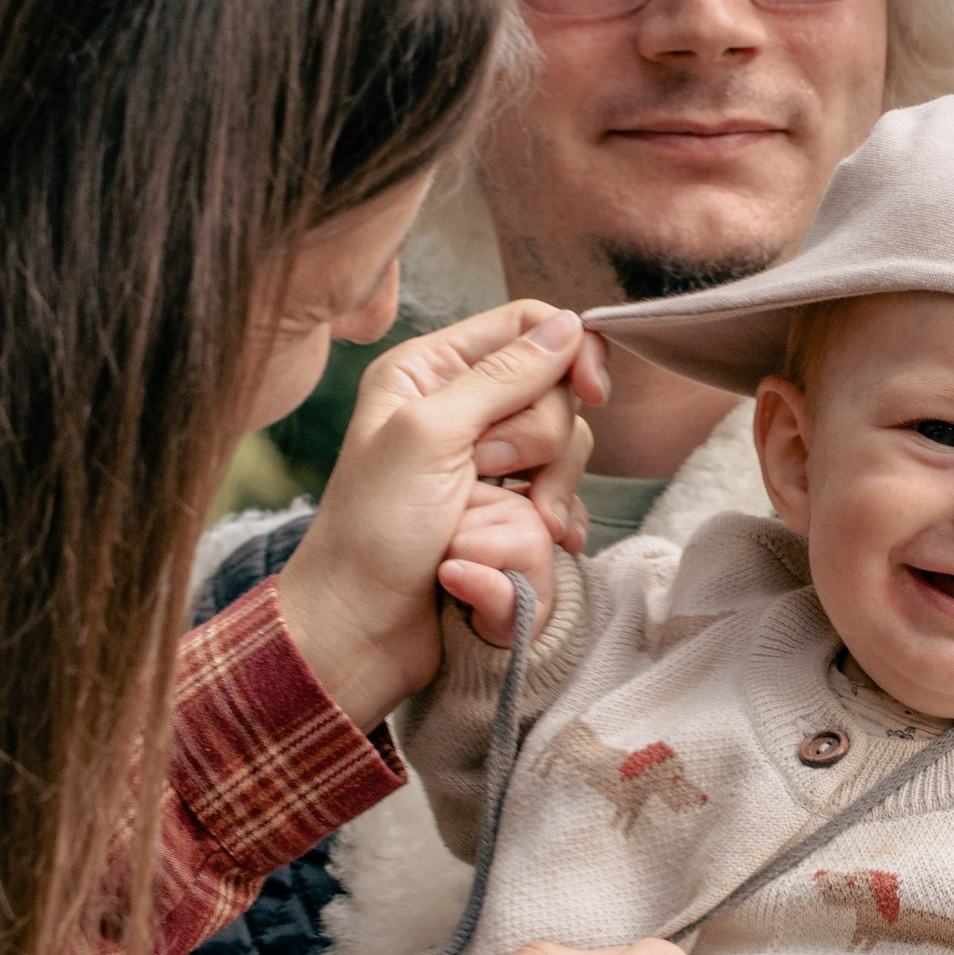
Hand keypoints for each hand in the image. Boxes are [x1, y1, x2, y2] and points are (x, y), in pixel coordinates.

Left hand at [274, 300, 603, 725]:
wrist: (361, 629)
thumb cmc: (375, 531)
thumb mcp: (430, 436)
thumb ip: (503, 377)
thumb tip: (571, 326)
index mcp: (431, 372)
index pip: (527, 325)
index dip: (570, 351)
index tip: (592, 391)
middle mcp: (462, 411)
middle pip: (556, 396)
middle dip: (539, 444)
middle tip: (487, 475)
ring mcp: (486, 467)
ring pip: (565, 456)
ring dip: (544, 496)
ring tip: (492, 530)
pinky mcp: (505, 515)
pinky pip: (561, 506)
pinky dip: (551, 530)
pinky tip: (531, 549)